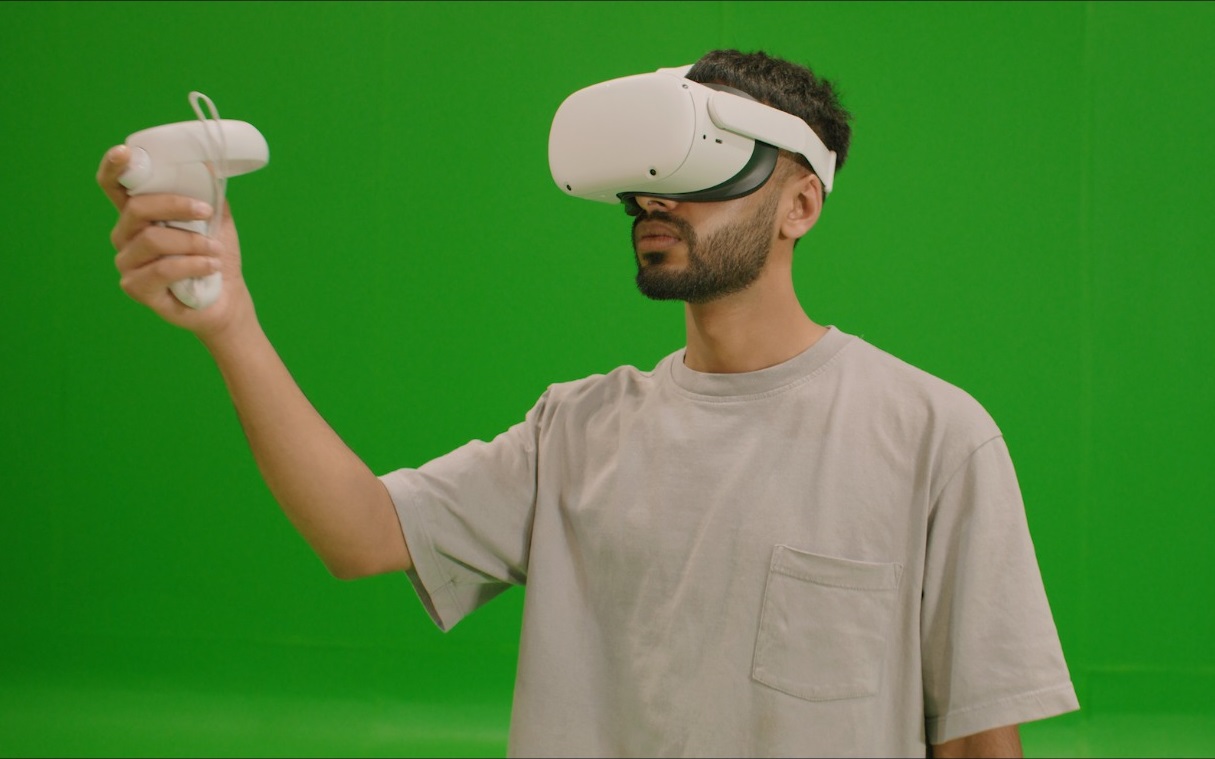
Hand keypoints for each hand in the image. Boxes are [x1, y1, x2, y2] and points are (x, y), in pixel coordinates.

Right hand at [97, 144, 256, 342]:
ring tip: (215, 250)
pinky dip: (192, 265)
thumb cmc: (215, 255)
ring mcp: (127, 263)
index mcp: (139, 214)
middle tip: (207, 212)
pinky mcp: (135, 287)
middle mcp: (126, 235)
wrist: (227, 298)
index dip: (114, 167)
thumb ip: (206, 193)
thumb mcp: (215, 219)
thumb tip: (208, 163)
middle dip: (176, 206)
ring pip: (152, 240)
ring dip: (192, 242)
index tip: (126, 152)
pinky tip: (211, 267)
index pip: (114, 186)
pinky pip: (162, 270)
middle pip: (137, 209)